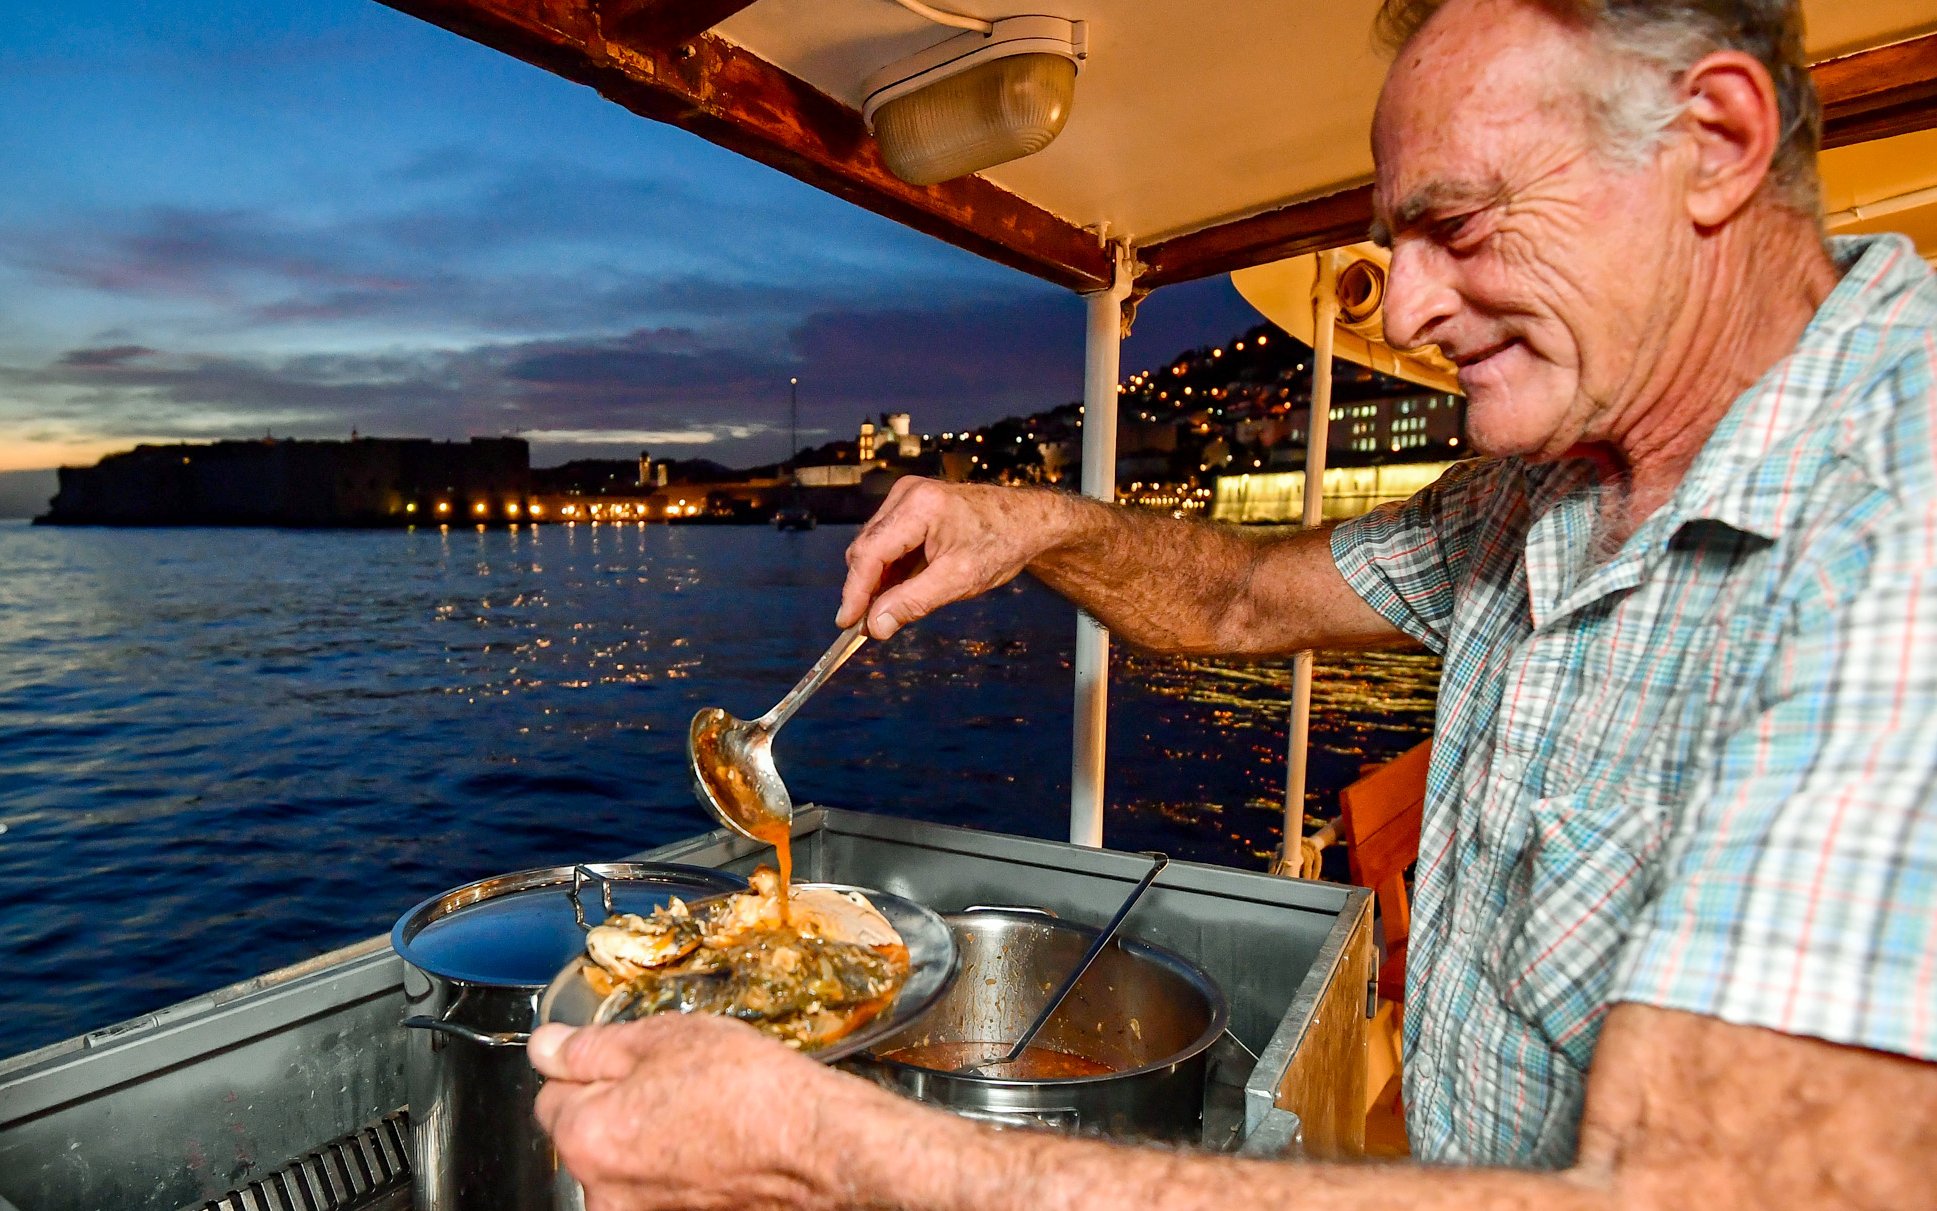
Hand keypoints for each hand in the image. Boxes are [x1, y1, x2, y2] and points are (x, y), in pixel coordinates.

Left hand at [529, 1016, 911, 1210]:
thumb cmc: (752, 1093)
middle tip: (675, 1078)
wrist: (816, 1147)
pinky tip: (715, 1143)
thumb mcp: (666, 1039)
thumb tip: (548, 1047)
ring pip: (624, 1164)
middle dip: (616, 1105)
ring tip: (702, 1112)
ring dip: (648, 1138)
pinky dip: (676, 1168)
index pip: (551, 1092)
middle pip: (586, 1134)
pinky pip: (658, 1188)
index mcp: (586, 1135)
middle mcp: (602, 1190)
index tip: (623, 1055)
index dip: (588, 1065)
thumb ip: (592, 1046)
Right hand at [837, 478, 1070, 638]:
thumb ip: (914, 602)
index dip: (854, 591)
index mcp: (920, 506)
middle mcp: (907, 494)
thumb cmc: (1000, 544)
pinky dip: (889, 569)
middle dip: (865, 588)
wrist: (1027, 521)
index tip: (847, 622)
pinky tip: (901, 589)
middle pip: (866, 549)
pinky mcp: (911, 504)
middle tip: (870, 626)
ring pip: (873, 547)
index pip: (870, 552)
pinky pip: (887, 541)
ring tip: (891, 609)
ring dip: (877, 580)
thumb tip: (876, 626)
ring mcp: (907, 496)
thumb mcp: (959, 580)